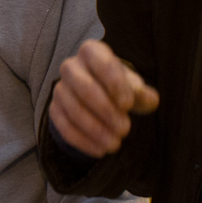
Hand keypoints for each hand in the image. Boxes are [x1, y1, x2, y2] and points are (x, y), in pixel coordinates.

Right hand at [48, 39, 159, 157]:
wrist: (97, 95)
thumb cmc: (119, 87)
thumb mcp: (133, 86)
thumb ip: (142, 92)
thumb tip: (147, 98)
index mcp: (92, 52)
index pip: (102, 63)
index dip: (115, 84)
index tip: (128, 106)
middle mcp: (71, 67)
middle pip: (84, 87)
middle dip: (105, 110)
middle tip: (125, 129)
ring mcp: (60, 88)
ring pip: (73, 109)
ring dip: (95, 129)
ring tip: (115, 144)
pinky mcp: (54, 109)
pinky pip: (63, 126)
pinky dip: (82, 141)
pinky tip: (100, 150)